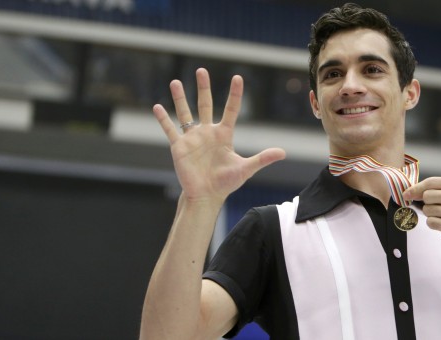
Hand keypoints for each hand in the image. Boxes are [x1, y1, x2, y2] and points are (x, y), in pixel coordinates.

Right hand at [154, 68, 285, 202]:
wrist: (206, 195)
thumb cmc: (226, 183)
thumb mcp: (245, 169)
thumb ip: (262, 158)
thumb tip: (283, 153)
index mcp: (224, 134)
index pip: (230, 110)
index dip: (234, 94)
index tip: (237, 77)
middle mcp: (207, 132)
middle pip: (205, 104)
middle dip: (204, 87)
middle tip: (202, 70)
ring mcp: (192, 138)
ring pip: (185, 113)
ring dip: (180, 98)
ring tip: (176, 81)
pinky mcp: (179, 147)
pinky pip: (170, 130)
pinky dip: (164, 119)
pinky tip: (157, 107)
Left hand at [403, 177, 440, 246]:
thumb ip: (434, 189)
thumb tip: (408, 193)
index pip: (431, 182)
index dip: (416, 188)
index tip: (406, 194)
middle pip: (427, 196)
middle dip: (427, 203)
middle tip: (439, 207)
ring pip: (427, 210)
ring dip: (431, 214)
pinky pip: (430, 222)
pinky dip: (433, 224)